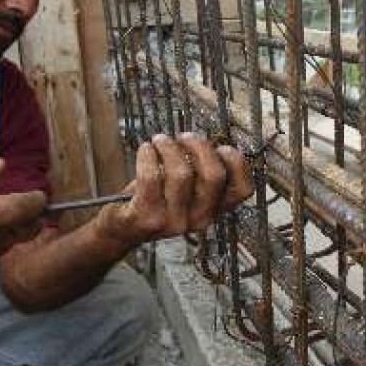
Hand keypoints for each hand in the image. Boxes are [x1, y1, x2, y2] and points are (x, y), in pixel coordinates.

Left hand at [96, 133, 252, 248]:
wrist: (123, 228)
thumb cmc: (155, 199)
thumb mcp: (186, 191)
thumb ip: (200, 172)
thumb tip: (204, 141)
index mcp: (213, 210)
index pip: (243, 189)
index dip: (237, 162)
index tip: (221, 147)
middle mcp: (199, 219)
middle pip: (214, 175)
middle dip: (200, 146)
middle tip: (184, 137)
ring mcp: (174, 221)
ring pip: (182, 173)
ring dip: (169, 147)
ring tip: (159, 141)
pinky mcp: (148, 218)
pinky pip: (151, 177)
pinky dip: (148, 156)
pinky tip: (146, 150)